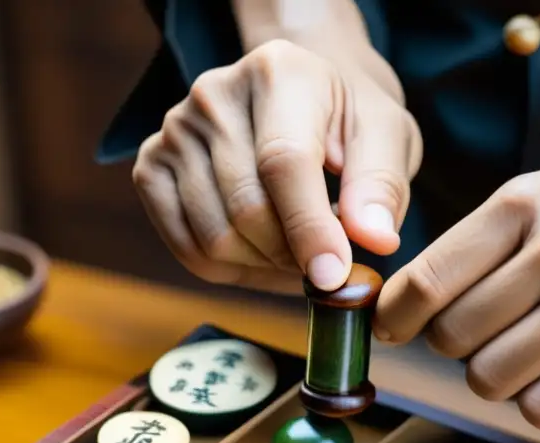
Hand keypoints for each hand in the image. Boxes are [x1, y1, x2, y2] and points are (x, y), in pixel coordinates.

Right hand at [132, 38, 421, 291]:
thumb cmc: (351, 124)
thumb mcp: (388, 140)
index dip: (309, 227)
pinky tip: (267, 257)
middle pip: (247, 208)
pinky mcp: (151, 167)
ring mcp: (174, 130)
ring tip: (301, 252)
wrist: (308, 101)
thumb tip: (374, 239)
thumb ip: (382, 186)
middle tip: (328, 261)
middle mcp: (213, 94)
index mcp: (279, 72)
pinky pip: (189, 250)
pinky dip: (234, 271)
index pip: (284, 161)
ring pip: (216, 238)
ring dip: (267, 266)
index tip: (334, 275)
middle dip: (295, 254)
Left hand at [374, 161, 539, 442]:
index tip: (397, 334)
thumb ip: (475, 246)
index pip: (430, 288)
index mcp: (539, 208)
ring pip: (522, 405)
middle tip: (519, 340)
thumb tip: (391, 315)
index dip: (400, 320)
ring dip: (534, 393)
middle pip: (469, 358)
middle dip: (479, 358)